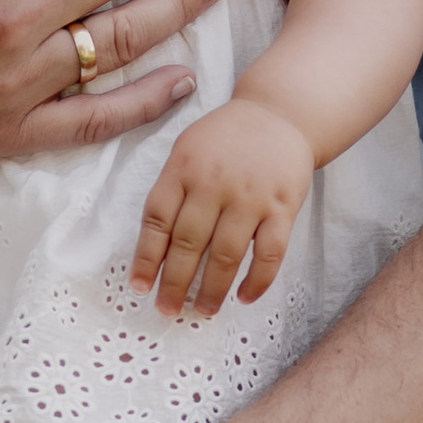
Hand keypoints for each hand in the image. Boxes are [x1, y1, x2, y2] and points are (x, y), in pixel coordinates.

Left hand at [127, 99, 313, 318]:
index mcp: (184, 167)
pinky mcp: (283, 207)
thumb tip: (156, 248)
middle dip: (175, 283)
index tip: (140, 287)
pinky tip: (244, 296)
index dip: (146, 258)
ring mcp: (250, 196)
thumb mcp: (188, 148)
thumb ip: (172, 189)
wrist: (280, 112)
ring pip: (226, 254)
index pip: (157, 219)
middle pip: (188, 242)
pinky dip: (257, 281)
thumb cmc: (227, 137)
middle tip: (168, 309)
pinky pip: (269, 253)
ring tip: (203, 310)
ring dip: (212, 289)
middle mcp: (214, 182)